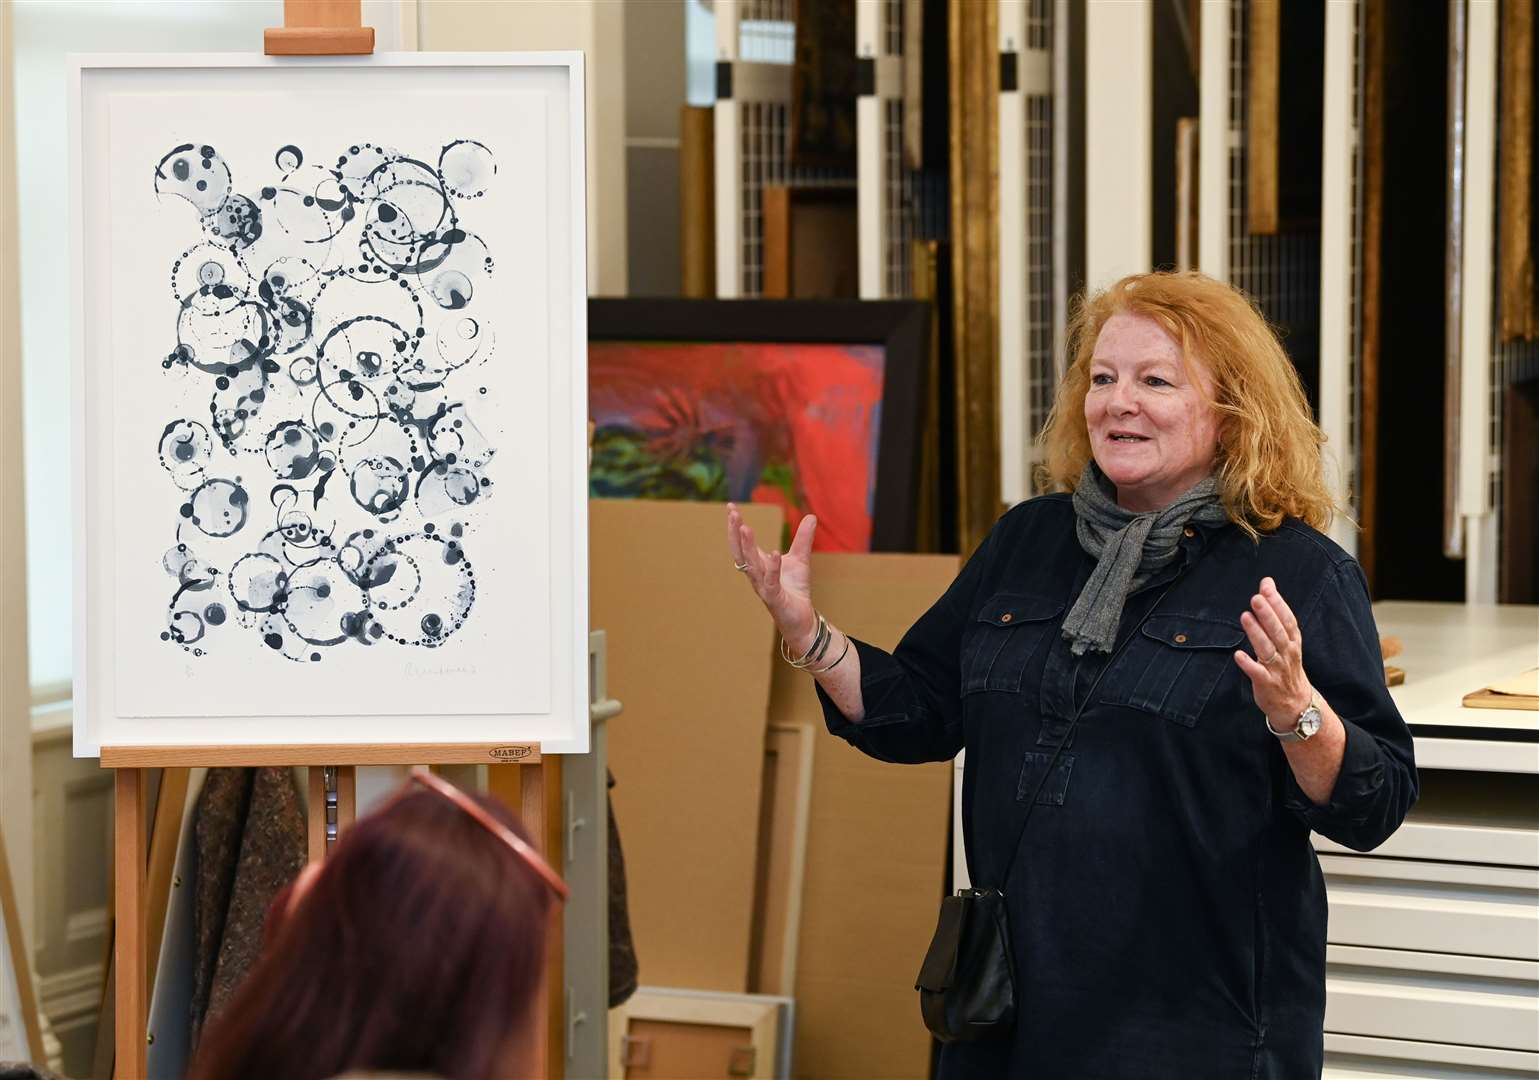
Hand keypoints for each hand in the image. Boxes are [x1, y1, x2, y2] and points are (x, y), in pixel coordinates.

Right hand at [726, 503, 817, 650]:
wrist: (802, 619)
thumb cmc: (795, 590)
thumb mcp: (800, 559)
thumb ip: (803, 539)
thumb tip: (811, 516)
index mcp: (759, 564)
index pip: (742, 543)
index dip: (736, 526)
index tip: (730, 507)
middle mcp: (756, 575)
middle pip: (740, 552)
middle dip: (735, 533)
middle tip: (732, 514)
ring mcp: (763, 587)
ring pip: (751, 566)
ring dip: (747, 547)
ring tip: (745, 528)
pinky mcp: (775, 598)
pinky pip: (771, 581)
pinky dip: (772, 567)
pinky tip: (775, 553)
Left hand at [1233, 577, 1313, 726]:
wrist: (1296, 705)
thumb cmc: (1287, 667)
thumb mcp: (1287, 641)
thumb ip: (1275, 615)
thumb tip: (1266, 586)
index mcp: (1292, 642)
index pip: (1287, 619)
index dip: (1278, 603)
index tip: (1267, 586)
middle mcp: (1287, 653)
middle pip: (1278, 631)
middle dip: (1268, 614)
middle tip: (1256, 598)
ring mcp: (1277, 669)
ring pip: (1267, 649)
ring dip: (1256, 633)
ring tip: (1245, 617)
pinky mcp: (1266, 683)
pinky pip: (1257, 673)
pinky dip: (1249, 664)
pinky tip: (1238, 655)